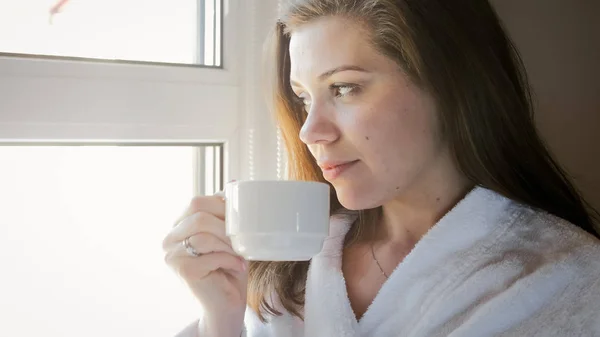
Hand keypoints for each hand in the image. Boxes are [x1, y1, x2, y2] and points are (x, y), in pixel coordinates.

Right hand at [163, 194, 247, 335]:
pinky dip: (230, 259)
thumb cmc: (228, 266)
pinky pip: (211, 255)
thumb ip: (224, 211)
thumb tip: (233, 182)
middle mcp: (169, 239)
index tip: (239, 220)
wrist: (227, 302)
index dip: (221, 206)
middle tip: (241, 238)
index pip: (196, 202)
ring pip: (205, 235)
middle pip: (198, 215)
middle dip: (226, 225)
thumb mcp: (227, 234)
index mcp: (179, 225)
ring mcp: (172, 255)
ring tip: (241, 254)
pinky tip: (237, 266)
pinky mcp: (182, 271)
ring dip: (230, 244)